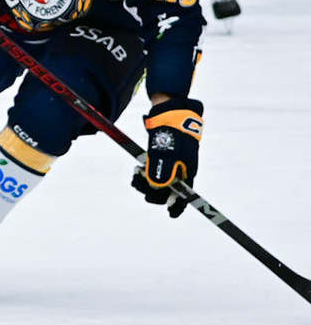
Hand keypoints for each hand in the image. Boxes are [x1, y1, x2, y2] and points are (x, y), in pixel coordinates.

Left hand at [132, 97, 201, 217]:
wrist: (170, 111)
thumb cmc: (172, 132)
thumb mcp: (167, 152)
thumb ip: (163, 169)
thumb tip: (158, 187)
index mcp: (188, 172)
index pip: (184, 194)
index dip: (177, 204)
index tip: (170, 213)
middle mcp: (182, 169)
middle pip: (169, 189)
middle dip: (153, 190)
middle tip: (137, 181)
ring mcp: (173, 162)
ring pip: (160, 179)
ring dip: (147, 181)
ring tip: (136, 174)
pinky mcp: (164, 156)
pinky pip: (155, 169)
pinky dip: (146, 171)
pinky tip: (138, 168)